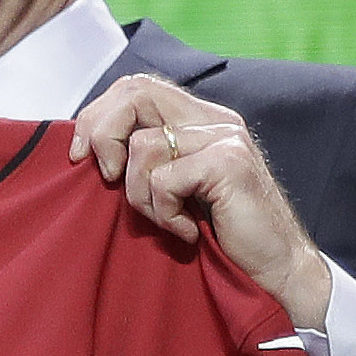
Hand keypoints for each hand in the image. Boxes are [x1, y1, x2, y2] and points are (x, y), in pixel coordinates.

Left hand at [71, 74, 332, 331]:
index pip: (137, 86)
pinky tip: (189, 231)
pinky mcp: (228, 163)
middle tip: (109, 180)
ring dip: (141, 196)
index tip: (80, 157)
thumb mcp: (175, 189)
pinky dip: (166, 214)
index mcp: (199, 119)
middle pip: (136, 94)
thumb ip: (148, 160)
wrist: (276, 268)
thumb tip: (88, 148)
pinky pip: (164, 180)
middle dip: (104, 137)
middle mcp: (214, 119)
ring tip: (169, 220)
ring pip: (143, 147)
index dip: (98, 115)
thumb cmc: (221, 236)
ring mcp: (224, 137)